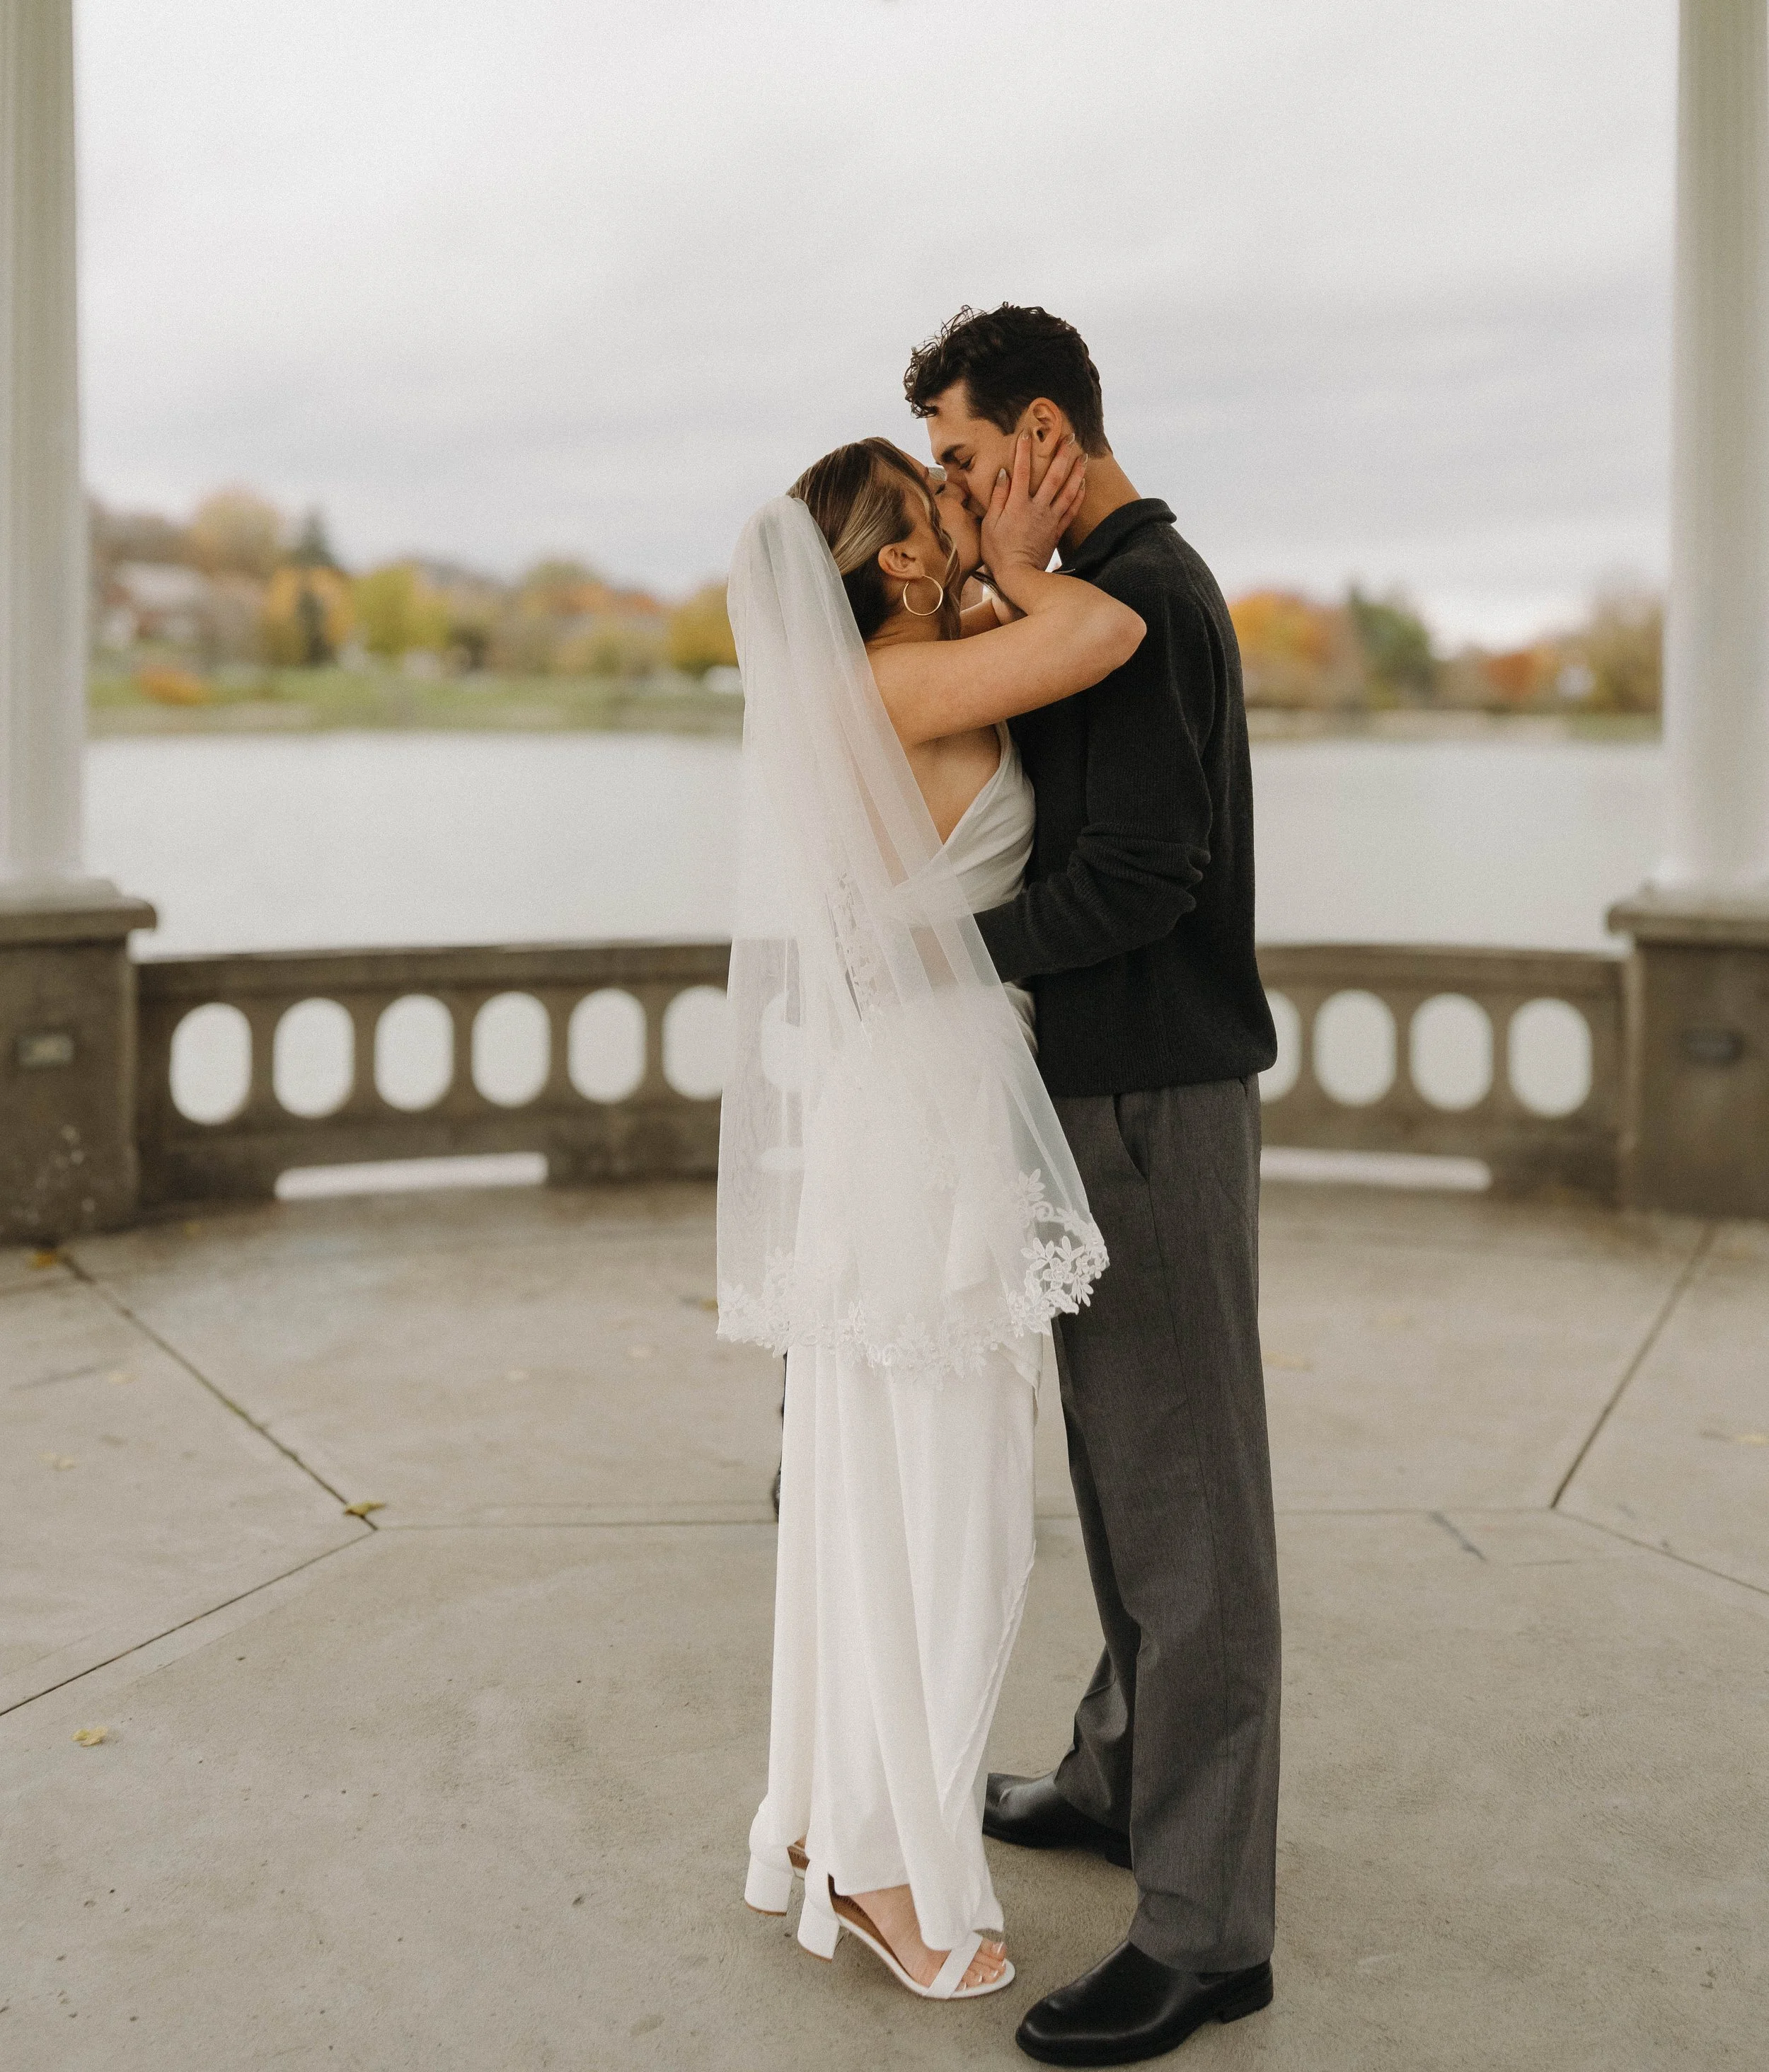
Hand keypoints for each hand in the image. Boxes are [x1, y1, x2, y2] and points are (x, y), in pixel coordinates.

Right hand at [981, 432, 1086, 581]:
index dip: (1023, 451)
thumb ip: (997, 498)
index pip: (1020, 471)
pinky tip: (1083, 483)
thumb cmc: (998, 551)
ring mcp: (1050, 519)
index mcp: (1017, 504)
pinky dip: (1079, 495)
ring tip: (1083, 456)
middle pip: (1053, 476)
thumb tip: (1004, 473)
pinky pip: (1072, 510)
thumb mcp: (990, 524)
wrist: (1018, 575)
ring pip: (1068, 491)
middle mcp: (1037, 508)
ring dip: (1076, 471)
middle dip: (1061, 455)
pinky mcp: (1057, 531)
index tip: (1027, 433)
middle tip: (1069, 437)